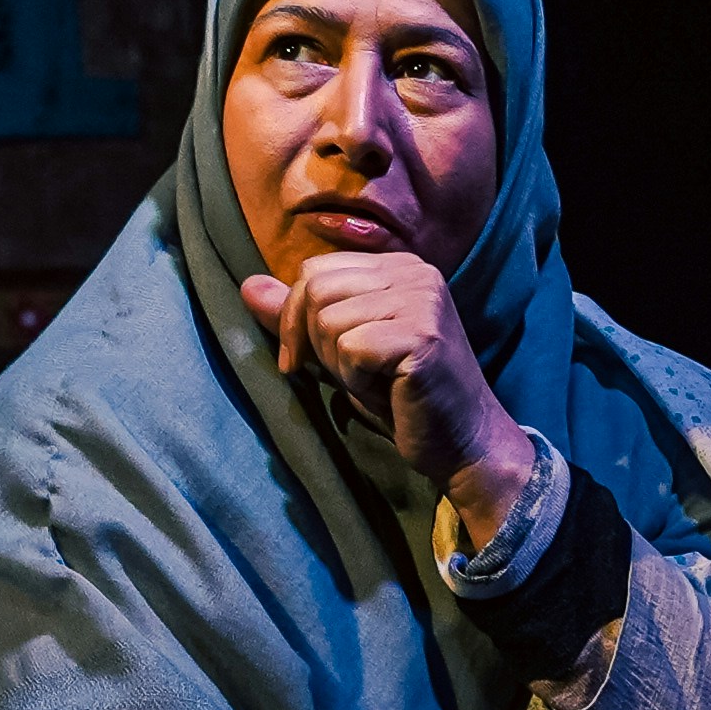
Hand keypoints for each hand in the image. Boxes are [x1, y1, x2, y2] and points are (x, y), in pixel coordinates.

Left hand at [238, 253, 529, 535]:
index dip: (296, 319)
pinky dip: (356, 381)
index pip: (315, 271)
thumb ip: (299, 316)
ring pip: (328, 321)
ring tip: (375, 381)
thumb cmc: (401, 397)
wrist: (463, 443)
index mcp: (398, 266)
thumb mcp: (341, 349)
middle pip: (315, 290)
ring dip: (339, 365)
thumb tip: (247, 286)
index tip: (304, 361)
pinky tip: (387, 392)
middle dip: (315, 342)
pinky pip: (350, 349)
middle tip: (350, 375)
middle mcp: (415, 272)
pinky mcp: (423, 337)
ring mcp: (422, 301)